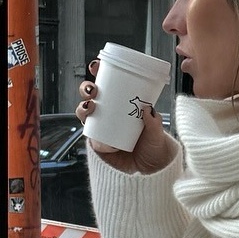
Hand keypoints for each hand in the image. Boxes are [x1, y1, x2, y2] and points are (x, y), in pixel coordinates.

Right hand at [75, 58, 174, 174]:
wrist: (149, 172)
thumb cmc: (154, 148)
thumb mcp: (156, 133)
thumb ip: (154, 122)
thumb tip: (148, 110)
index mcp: (122, 104)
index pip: (109, 85)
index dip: (99, 73)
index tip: (97, 66)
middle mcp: (109, 114)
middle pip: (91, 96)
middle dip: (87, 88)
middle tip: (94, 89)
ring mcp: (101, 128)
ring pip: (85, 111)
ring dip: (82, 104)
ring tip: (90, 105)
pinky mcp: (97, 143)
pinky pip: (87, 131)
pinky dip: (86, 124)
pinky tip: (88, 120)